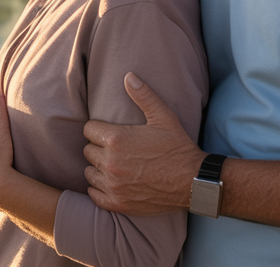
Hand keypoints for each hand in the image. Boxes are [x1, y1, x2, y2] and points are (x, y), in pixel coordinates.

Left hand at [83, 72, 206, 215]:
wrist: (192, 182)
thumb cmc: (177, 147)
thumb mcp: (163, 117)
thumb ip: (143, 96)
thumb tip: (129, 76)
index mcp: (116, 139)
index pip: (88, 130)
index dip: (99, 129)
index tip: (111, 132)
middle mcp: (110, 163)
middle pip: (88, 150)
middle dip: (99, 148)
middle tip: (116, 149)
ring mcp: (112, 185)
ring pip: (89, 172)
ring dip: (98, 168)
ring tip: (115, 165)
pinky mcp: (117, 203)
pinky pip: (94, 194)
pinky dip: (100, 189)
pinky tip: (112, 182)